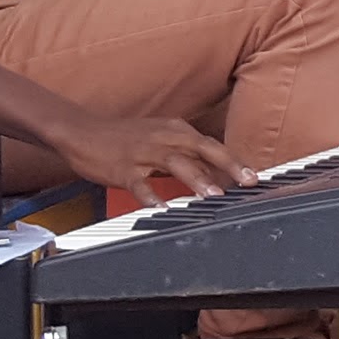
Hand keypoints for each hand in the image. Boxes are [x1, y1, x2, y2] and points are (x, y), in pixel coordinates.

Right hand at [48, 113, 252, 202]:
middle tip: (249, 182)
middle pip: (204, 149)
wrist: (82, 132)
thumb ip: (189, 156)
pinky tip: (162, 207)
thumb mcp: (162, 141)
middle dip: (229, 165)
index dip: (236, 161)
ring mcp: (143, 152)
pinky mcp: (123, 168)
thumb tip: (218, 176)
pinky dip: (151, 195)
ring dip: (197, 179)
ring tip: (214, 196)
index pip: (213, 145)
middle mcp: (165, 137)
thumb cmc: (126, 139)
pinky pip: (139, 183)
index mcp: (177, 130)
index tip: (257, 176)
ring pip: (176, 163)